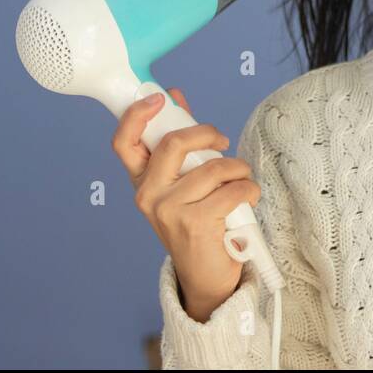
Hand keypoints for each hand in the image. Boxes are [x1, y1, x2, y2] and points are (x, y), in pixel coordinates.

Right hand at [110, 89, 261, 321]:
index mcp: (141, 181)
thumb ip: (179, 143)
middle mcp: (148, 195)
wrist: (205, 276)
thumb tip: (174, 96)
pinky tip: (247, 198)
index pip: (124, 143)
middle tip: (223, 141)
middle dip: (207, 133)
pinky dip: (248, 189)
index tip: (159, 98)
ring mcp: (169, 211)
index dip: (137, 115)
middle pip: (174, 143)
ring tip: (241, 180)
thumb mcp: (182, 182)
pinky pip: (232, 189)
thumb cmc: (197, 222)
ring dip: (238, 169)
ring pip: (214, 167)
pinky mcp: (195, 223)